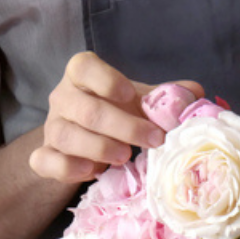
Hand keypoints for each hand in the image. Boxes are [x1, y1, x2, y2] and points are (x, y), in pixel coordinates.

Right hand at [30, 51, 202, 183]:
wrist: (88, 139)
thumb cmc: (117, 112)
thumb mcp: (141, 101)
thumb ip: (166, 96)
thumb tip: (195, 92)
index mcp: (82, 75)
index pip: (84, 67)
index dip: (106, 79)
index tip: (132, 95)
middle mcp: (62, 98)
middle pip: (85, 109)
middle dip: (122, 126)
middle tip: (153, 140)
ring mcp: (51, 127)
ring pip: (65, 136)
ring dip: (99, 148)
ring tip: (125, 157)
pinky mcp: (44, 154)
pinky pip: (45, 161)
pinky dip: (67, 169)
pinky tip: (92, 172)